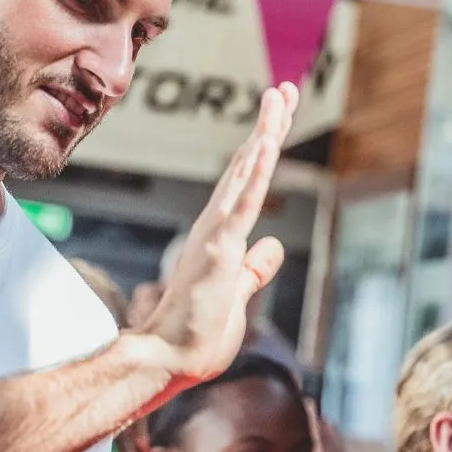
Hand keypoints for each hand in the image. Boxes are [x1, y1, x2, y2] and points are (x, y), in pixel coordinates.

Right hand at [141, 84, 297, 384]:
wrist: (167, 362)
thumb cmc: (195, 336)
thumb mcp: (237, 295)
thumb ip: (254, 269)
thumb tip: (274, 246)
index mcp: (220, 237)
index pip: (245, 182)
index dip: (264, 146)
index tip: (279, 114)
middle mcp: (213, 228)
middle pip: (245, 167)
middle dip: (267, 127)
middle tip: (284, 89)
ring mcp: (213, 237)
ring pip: (242, 177)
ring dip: (263, 137)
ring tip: (279, 101)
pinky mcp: (217, 253)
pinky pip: (240, 207)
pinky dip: (253, 175)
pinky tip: (265, 146)